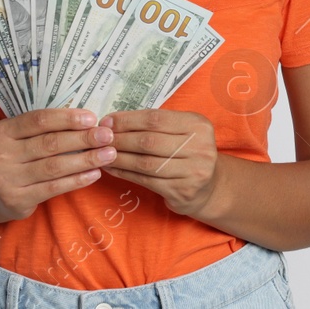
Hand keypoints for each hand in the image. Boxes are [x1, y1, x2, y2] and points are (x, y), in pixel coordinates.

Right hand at [0, 108, 115, 222]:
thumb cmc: (14, 157)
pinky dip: (77, 180)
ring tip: (108, 154)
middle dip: (82, 139)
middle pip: (49, 143)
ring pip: (54, 166)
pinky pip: (53, 187)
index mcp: (0, 132)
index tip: (92, 118)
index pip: (38, 120)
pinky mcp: (16, 200)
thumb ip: (44, 129)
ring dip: (85, 159)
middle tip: (107, 136)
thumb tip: (88, 121)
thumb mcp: (19, 137)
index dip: (67, 118)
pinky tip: (94, 174)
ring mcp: (5, 179)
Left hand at [99, 110, 220, 217]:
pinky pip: (146, 180)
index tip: (107, 121)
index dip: (128, 120)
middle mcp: (200, 147)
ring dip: (119, 158)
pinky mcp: (182, 191)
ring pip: (145, 163)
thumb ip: (157, 124)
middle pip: (149, 141)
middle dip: (120, 139)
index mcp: (198, 125)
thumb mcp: (183, 132)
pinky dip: (125, 173)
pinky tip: (112, 169)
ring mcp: (193, 171)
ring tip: (101, 154)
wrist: (209, 187)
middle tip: (99, 138)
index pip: (156, 119)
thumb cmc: (188, 153)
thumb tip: (113, 122)